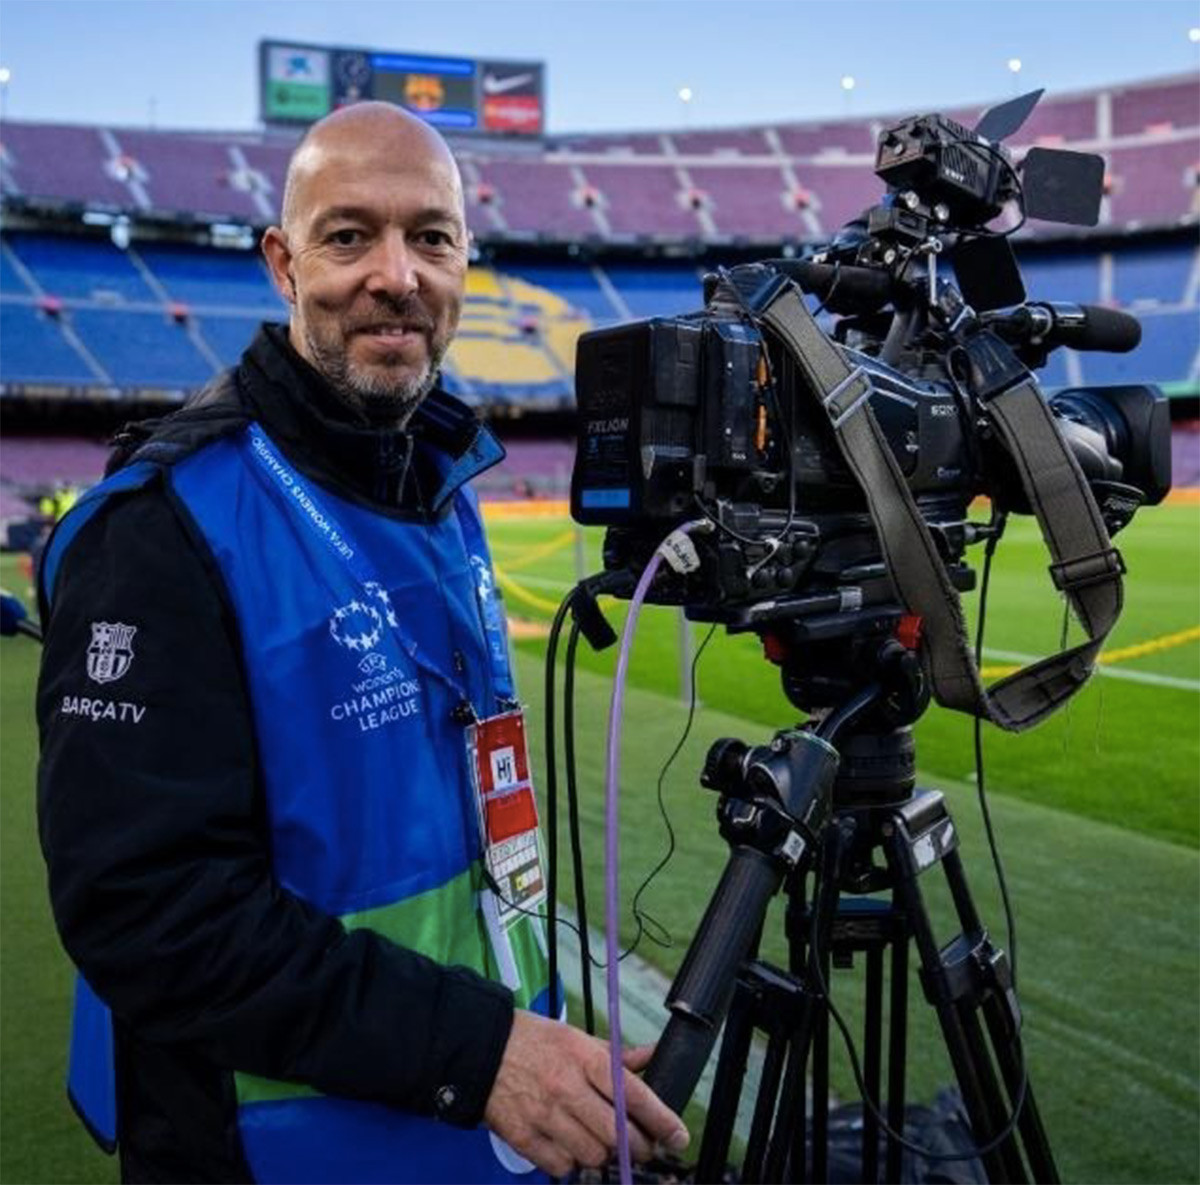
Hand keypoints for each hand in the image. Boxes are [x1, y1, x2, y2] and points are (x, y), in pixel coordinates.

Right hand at [483, 1010, 688, 1177]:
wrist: (481, 1049)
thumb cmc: (534, 1041)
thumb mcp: (577, 1038)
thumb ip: (616, 1055)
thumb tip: (653, 1056)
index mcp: (584, 1058)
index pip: (634, 1095)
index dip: (662, 1120)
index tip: (679, 1136)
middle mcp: (567, 1087)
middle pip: (618, 1135)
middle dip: (637, 1146)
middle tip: (639, 1143)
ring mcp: (544, 1115)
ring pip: (593, 1155)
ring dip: (602, 1153)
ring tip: (597, 1139)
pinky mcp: (523, 1137)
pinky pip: (561, 1167)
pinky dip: (570, 1162)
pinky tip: (567, 1144)